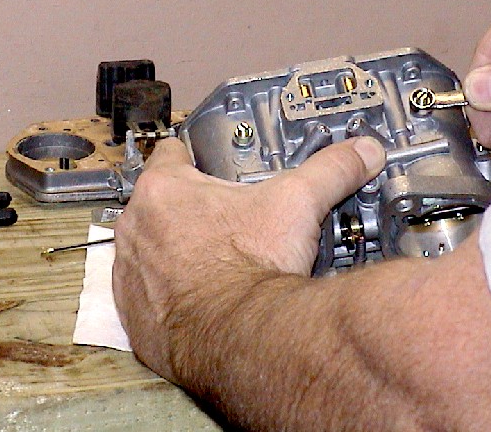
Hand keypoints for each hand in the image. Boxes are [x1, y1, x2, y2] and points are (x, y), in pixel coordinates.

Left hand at [112, 135, 385, 380]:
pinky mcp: (132, 316)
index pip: (170, 154)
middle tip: (224, 220)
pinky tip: (202, 298)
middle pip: (159, 204)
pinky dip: (167, 295)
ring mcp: (129, 274)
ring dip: (173, 252)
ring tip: (216, 261)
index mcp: (165, 190)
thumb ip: (330, 171)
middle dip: (188, 210)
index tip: (205, 164)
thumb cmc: (254, 268)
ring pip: (149, 250)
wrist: (243, 338)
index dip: (191, 156)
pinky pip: (145, 296)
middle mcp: (137, 228)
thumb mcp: (299, 204)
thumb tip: (361, 153)